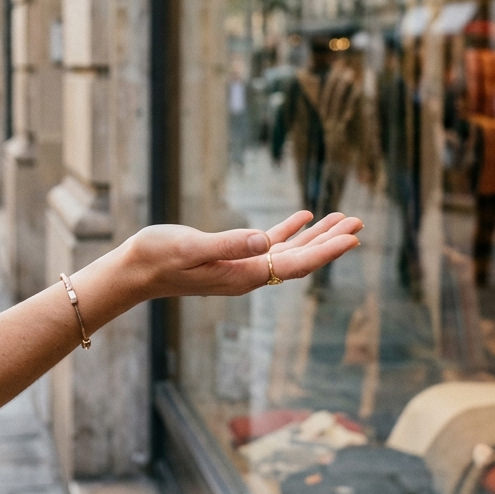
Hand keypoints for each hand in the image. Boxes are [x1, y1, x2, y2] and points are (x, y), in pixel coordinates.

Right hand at [116, 210, 361, 301]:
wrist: (135, 271)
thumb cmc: (158, 258)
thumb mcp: (191, 247)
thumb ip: (228, 245)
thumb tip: (263, 241)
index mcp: (244, 275)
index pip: (295, 264)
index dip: (326, 251)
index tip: (352, 238)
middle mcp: (249, 275)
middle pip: (301, 259)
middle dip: (331, 242)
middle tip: (359, 223)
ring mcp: (242, 267)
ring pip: (290, 251)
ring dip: (316, 236)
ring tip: (342, 219)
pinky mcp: (233, 257)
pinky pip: (270, 245)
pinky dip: (289, 231)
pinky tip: (304, 217)